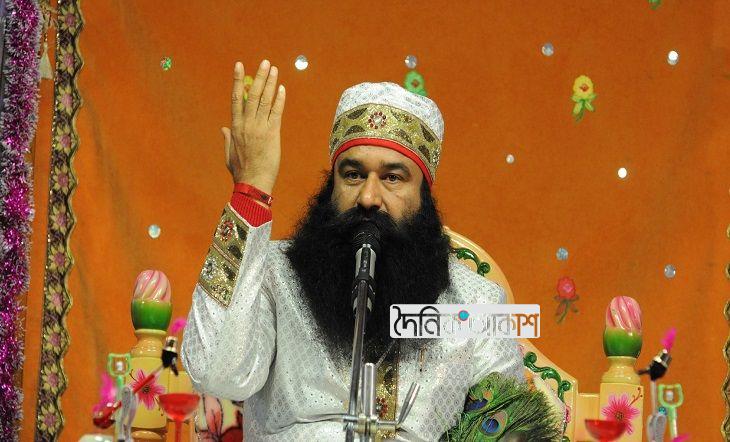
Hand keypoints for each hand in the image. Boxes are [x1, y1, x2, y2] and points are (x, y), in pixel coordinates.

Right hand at [222, 60, 285, 193]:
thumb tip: (222, 128)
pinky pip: (276, 113)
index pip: (236, 98)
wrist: (253, 183)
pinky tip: (282, 89)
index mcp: (235, 127)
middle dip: (258, 76)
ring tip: (274, 69)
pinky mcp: (272, 134)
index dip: (238, 80)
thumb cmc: (241, 172)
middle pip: (252, 94)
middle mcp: (246, 124)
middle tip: (265, 62)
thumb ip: (227, 139)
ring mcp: (259, 128)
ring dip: (270, 83)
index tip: (240, 66)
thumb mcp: (229, 154)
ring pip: (264, 100)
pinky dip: (279, 100)